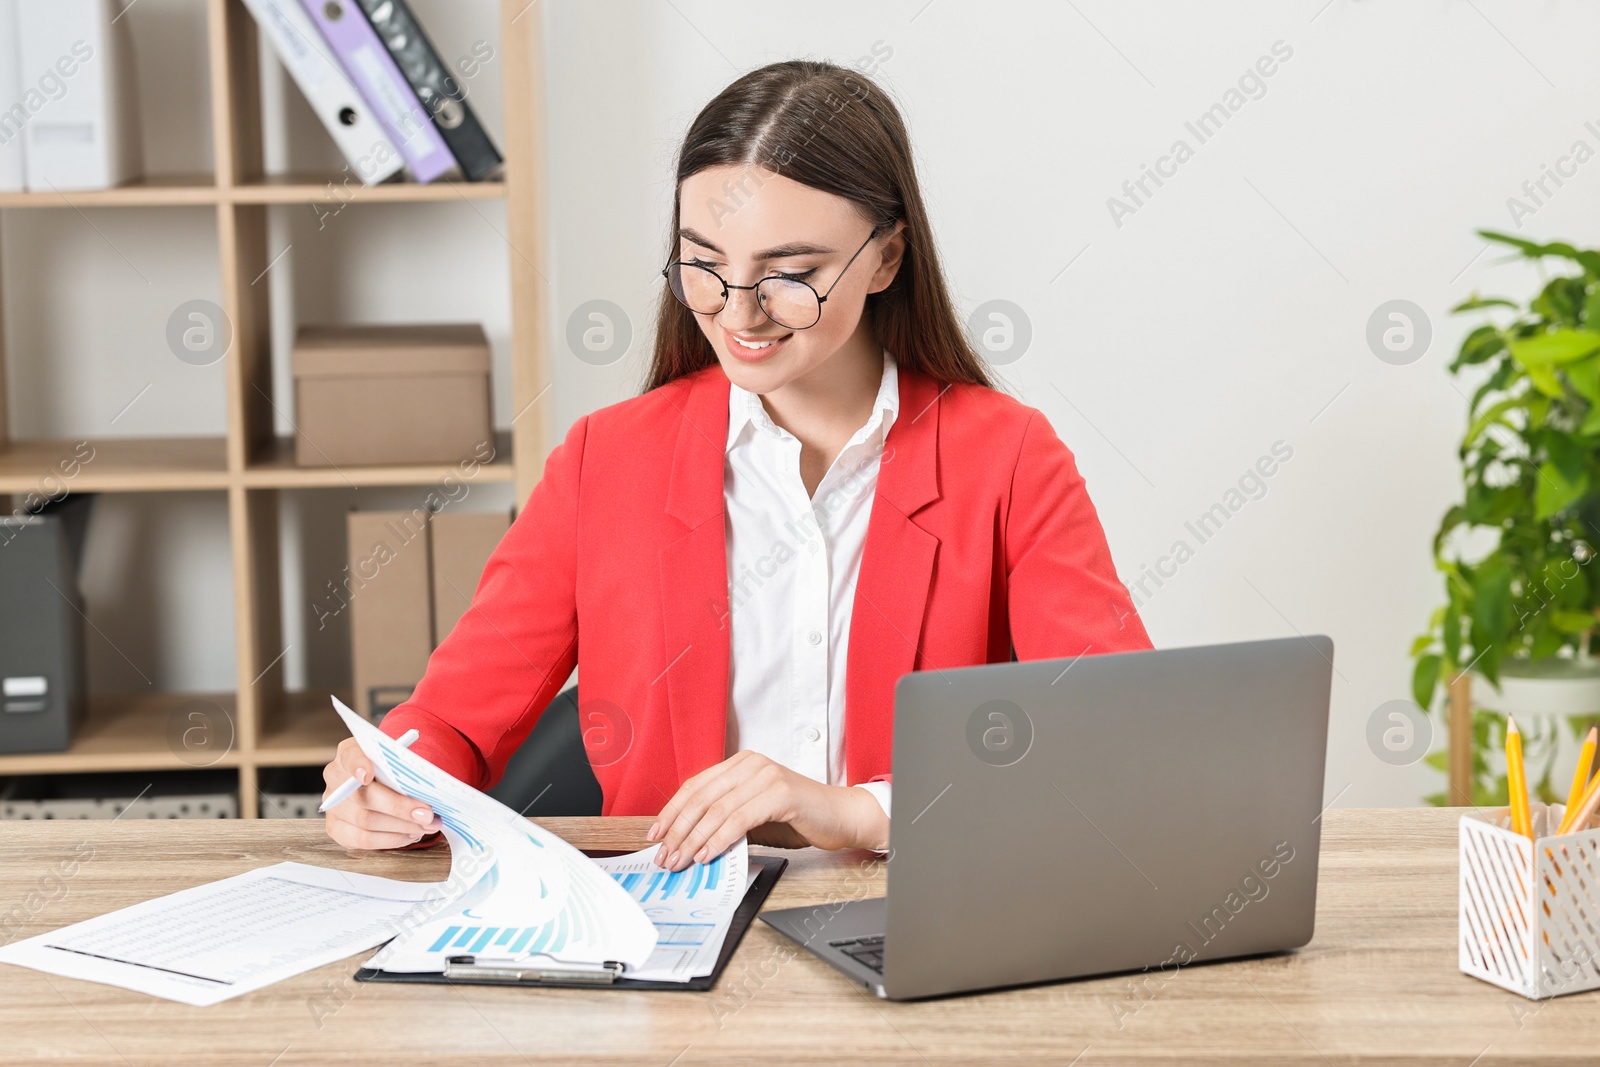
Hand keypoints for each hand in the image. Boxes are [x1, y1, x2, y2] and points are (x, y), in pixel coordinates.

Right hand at [321, 737, 443, 849]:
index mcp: (349, 753)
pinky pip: (363, 839)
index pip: (350, 756)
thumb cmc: (392, 770)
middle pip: (363, 796)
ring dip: (401, 826)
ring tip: (426, 826)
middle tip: (427, 814)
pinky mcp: (336, 828)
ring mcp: (333, 805)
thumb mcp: (396, 760)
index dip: (358, 766)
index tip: (368, 775)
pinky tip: (410, 834)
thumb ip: (403, 768)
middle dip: (399, 807)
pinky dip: (391, 839)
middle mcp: (336, 778)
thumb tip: (426, 789)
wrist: (381, 786)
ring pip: (366, 821)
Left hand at [646, 751, 887, 870]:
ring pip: (717, 809)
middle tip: (665, 856)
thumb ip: (725, 821)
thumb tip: (688, 843)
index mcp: (741, 764)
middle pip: (701, 797)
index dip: (672, 811)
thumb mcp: (754, 817)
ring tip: (681, 861)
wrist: (841, 817)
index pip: (695, 786)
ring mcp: (766, 776)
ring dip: (694, 839)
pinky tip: (708, 854)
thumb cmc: (799, 818)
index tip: (655, 835)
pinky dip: (720, 839)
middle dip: (678, 830)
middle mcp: (751, 764)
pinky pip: (740, 818)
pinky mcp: (780, 793)